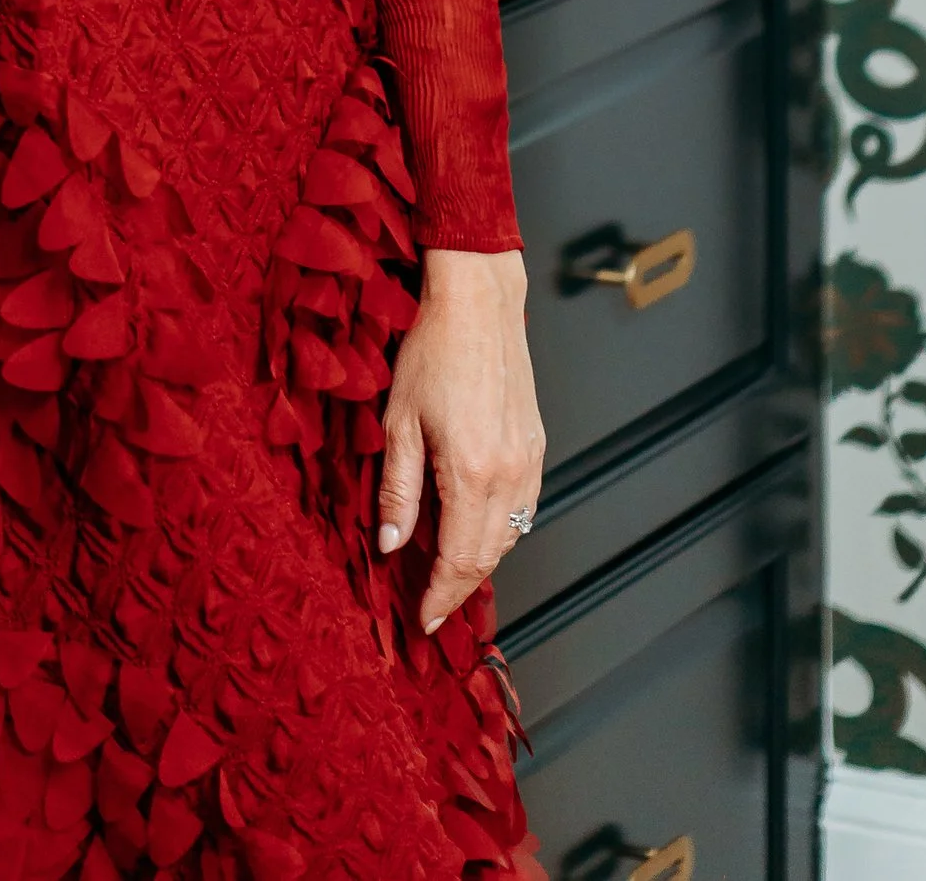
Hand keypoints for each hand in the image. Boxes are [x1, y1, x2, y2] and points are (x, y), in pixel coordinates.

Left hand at [378, 246, 543, 634]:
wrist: (479, 303)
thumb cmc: (432, 352)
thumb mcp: (398, 421)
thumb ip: (397, 491)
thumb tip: (389, 547)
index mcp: (470, 474)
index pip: (457, 560)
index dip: (439, 597)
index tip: (422, 621)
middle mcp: (508, 476)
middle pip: (487, 558)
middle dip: (458, 590)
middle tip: (430, 607)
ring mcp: (529, 463)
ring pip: (509, 537)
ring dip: (479, 562)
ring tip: (447, 575)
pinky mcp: (536, 448)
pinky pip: (523, 509)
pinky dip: (500, 531)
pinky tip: (475, 529)